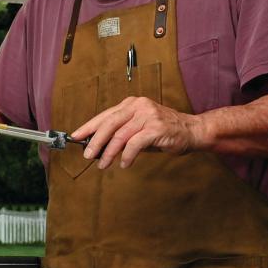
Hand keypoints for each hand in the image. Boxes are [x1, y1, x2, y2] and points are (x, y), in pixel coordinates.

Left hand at [71, 96, 205, 168]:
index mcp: (131, 104)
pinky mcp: (156, 128)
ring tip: (102, 164)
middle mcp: (138, 106)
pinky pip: (135, 144)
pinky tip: (124, 164)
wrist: (192, 130)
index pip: (105, 115)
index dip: (89, 126)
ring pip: (120, 135)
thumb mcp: (139, 129)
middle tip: (87, 154)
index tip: (76, 136)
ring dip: (109, 152)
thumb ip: (120, 133)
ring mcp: (148, 116)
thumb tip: (97, 146)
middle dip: (95, 140)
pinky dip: (127, 156)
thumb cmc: (163, 132)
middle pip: (109, 123)